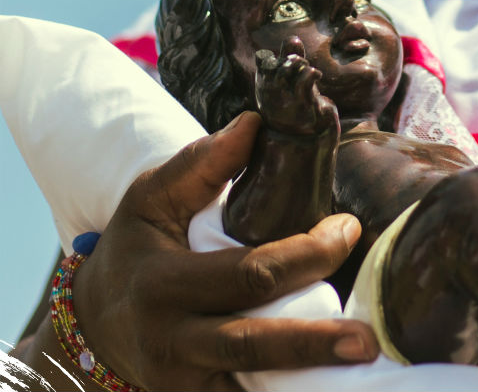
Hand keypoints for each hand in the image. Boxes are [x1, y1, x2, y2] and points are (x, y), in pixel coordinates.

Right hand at [72, 112, 377, 390]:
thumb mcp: (153, 199)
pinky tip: (325, 386)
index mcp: (164, 282)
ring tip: (359, 371)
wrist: (97, 320)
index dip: (305, 254)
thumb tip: (254, 123)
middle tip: (368, 339)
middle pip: (251, 341)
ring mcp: (182, 380)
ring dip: (306, 380)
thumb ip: (202, 163)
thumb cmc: (138, 248)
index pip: (248, 272)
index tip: (348, 229)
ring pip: (246, 386)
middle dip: (313, 341)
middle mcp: (172, 339)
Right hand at [255, 37, 337, 135]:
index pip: (263, 60)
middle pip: (276, 62)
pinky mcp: (302, 103)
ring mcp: (285, 98)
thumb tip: (293, 37)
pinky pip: (305, 79)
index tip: (285, 63)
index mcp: (264, 85)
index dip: (275, 56)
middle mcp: (271, 91)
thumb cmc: (295, 105)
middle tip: (302, 65)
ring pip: (289, 68)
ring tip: (309, 71)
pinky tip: (317, 76)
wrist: (306, 136)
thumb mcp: (290, 82)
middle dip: (291, 59)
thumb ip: (290, 58)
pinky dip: (311, 72)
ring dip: (301, 63)